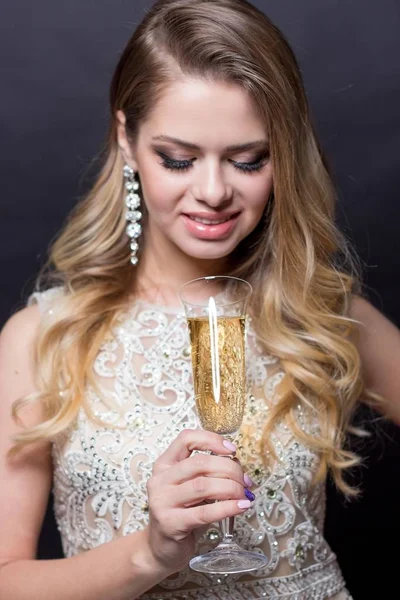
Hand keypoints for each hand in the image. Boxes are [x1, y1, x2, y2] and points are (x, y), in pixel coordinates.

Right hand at [144, 429, 251, 573]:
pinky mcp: (170, 523)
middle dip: (229, 469)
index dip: (211, 439)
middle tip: (245, 480)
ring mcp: (162, 501)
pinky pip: (204, 512)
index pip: (186, 439)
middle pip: (200, 463)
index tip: (232, 449)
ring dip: (230, 488)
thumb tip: (239, 467)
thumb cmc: (182, 513)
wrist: (162, 548)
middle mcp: (160, 480)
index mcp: (164, 464)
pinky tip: (241, 506)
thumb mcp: (191, 488)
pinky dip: (227, 508)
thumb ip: (208, 474)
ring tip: (244, 494)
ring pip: (203, 486)